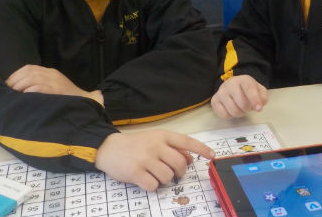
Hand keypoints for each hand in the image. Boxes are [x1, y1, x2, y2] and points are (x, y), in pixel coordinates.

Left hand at [6, 64, 102, 104]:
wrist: (86, 101)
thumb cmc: (67, 98)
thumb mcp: (53, 87)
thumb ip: (40, 84)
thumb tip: (20, 90)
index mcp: (50, 72)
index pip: (29, 68)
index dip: (15, 75)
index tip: (7, 85)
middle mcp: (52, 74)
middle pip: (28, 72)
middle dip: (14, 81)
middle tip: (7, 91)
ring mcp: (56, 82)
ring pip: (33, 78)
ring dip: (20, 86)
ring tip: (13, 94)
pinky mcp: (58, 90)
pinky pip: (42, 87)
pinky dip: (32, 90)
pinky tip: (25, 95)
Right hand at [95, 130, 214, 190]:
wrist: (108, 148)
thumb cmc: (135, 145)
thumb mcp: (155, 140)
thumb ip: (172, 148)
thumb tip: (190, 159)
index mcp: (162, 136)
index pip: (186, 141)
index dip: (201, 149)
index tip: (212, 155)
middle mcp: (155, 146)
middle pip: (180, 163)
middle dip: (180, 172)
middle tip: (174, 173)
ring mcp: (145, 159)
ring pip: (168, 176)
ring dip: (165, 180)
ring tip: (155, 174)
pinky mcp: (136, 172)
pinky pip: (154, 186)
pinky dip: (152, 186)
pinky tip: (146, 179)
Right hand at [211, 74, 267, 118]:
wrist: (233, 86)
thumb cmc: (247, 90)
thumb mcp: (258, 90)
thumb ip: (263, 96)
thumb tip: (260, 104)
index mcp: (243, 79)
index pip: (249, 88)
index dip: (254, 99)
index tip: (259, 109)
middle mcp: (230, 84)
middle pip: (241, 103)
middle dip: (247, 109)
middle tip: (248, 108)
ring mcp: (220, 92)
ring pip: (233, 110)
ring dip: (240, 113)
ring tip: (241, 109)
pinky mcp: (214, 100)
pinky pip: (223, 114)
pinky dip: (230, 116)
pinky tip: (232, 110)